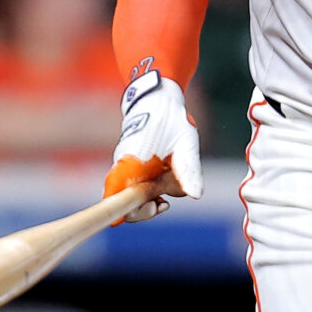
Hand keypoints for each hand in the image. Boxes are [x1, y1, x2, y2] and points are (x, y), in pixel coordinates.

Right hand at [105, 66, 201, 220]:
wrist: (158, 100)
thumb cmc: (171, 120)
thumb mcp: (186, 143)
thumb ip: (189, 170)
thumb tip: (195, 195)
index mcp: (130, 163)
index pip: (116, 197)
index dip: (129, 211)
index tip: (154, 207)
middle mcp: (123, 168)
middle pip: (123, 203)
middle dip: (144, 210)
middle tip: (164, 204)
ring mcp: (127, 169)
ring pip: (132, 197)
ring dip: (150, 200)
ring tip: (168, 196)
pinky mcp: (134, 170)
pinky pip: (138, 189)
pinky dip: (152, 193)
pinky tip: (166, 187)